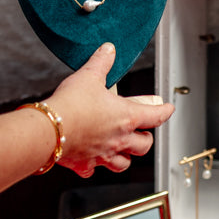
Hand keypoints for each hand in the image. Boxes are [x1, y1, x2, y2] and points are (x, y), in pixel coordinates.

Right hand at [47, 44, 173, 176]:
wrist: (49, 129)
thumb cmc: (71, 104)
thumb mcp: (89, 76)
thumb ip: (101, 62)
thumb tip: (109, 49)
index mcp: (125, 117)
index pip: (155, 116)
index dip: (165, 111)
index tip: (168, 109)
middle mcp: (118, 139)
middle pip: (144, 146)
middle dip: (146, 139)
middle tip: (143, 132)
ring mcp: (103, 154)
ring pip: (124, 164)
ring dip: (126, 157)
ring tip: (123, 149)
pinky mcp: (85, 164)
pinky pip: (94, 169)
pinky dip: (95, 166)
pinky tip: (92, 161)